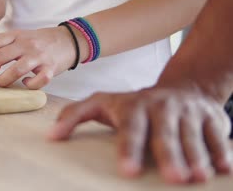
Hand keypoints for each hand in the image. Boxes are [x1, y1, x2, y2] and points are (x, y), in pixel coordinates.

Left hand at [0, 26, 75, 88]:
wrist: (69, 40)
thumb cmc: (40, 41)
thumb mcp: (21, 36)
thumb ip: (3, 44)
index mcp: (16, 35)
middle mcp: (26, 44)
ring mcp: (39, 56)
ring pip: (16, 70)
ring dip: (3, 80)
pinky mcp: (51, 69)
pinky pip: (38, 80)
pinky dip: (29, 85)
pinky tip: (25, 84)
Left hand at [48, 85, 232, 183]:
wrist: (180, 88)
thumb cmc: (135, 105)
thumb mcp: (102, 104)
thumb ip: (75, 115)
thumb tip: (51, 136)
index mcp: (133, 106)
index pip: (130, 129)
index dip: (129, 149)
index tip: (127, 171)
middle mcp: (160, 107)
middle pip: (164, 134)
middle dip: (169, 155)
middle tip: (173, 178)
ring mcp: (186, 111)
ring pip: (191, 135)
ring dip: (196, 155)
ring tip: (198, 176)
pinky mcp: (210, 117)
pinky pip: (216, 135)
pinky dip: (221, 150)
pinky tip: (223, 168)